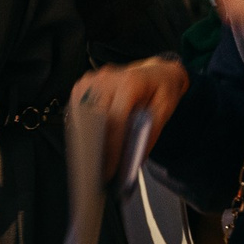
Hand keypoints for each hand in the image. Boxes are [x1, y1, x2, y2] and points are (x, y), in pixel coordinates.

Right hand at [73, 56, 190, 181]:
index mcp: (130, 82)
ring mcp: (94, 79)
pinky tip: (88, 143)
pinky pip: (78, 109)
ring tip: (91, 162)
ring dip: (85, 138)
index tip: (109, 171)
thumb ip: (150, 133)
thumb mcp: (165, 110)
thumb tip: (134, 160)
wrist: (156, 71)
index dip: (111, 148)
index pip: (115, 119)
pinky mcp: (85, 84)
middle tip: (97, 173)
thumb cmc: (162, 90)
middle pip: (95, 118)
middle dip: (96, 147)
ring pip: (82, 114)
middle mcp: (108, 78)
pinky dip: (81, 127)